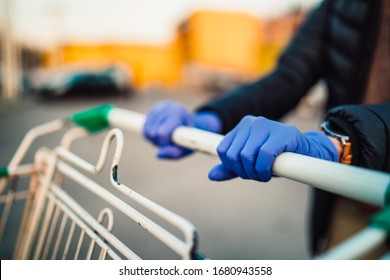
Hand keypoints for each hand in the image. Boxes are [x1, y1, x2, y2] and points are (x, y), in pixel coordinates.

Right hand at [143, 101, 221, 158]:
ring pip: (147, 132)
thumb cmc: (189, 136)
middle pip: (152, 133)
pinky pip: (144, 129)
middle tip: (169, 142)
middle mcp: (166, 108)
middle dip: (159, 142)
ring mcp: (157, 108)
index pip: (162, 133)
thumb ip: (176, 153)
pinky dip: (151, 136)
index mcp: (177, 113)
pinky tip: (160, 134)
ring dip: (154, 140)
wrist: (190, 122)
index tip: (171, 145)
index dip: (164, 143)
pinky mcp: (152, 111)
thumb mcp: (188, 147)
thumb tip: (158, 155)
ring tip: (166, 139)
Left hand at [208, 116, 337, 181]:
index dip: (232, 167)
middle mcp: (251, 122)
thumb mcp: (251, 162)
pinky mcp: (282, 133)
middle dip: (244, 172)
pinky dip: (265, 170)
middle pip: (233, 155)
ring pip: (246, 156)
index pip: (223, 150)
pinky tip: (271, 173)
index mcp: (242, 126)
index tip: (246, 172)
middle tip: (258, 175)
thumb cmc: (276, 157)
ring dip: (255, 173)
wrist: (308, 152)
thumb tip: (211, 176)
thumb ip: (231, 168)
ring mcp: (267, 125)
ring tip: (265, 174)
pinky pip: (264, 156)